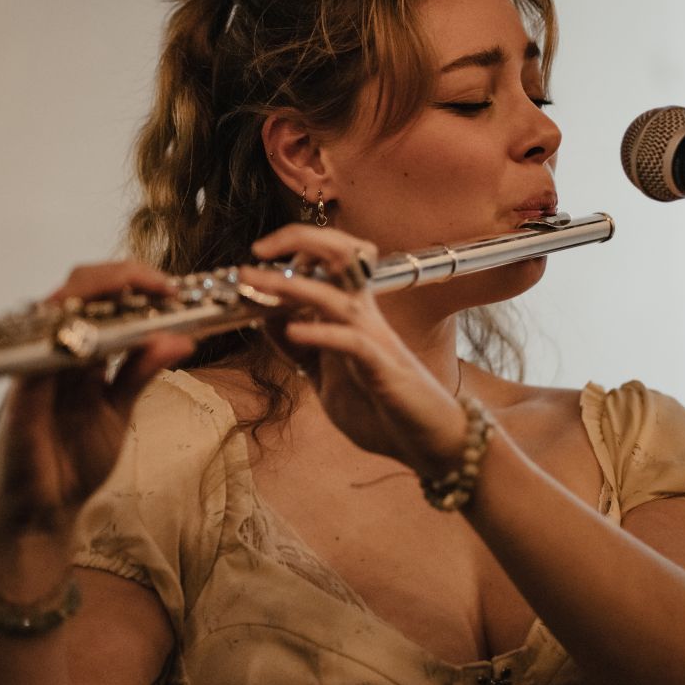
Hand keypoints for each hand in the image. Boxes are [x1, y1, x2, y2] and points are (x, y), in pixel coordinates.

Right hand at [0, 260, 193, 596]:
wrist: (43, 512)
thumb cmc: (73, 461)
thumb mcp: (119, 411)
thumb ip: (141, 373)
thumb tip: (182, 338)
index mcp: (79, 352)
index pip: (102, 298)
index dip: (136, 283)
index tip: (175, 289)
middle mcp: (53, 349)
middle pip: (80, 288)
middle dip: (124, 277)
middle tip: (166, 287)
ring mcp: (33, 365)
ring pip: (59, 307)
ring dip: (102, 294)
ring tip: (144, 295)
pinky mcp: (20, 390)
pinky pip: (42, 351)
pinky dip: (72, 336)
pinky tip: (103, 334)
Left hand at [245, 224, 467, 478]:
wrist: (426, 442)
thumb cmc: (380, 408)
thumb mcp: (326, 376)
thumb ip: (299, 350)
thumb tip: (266, 322)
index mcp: (352, 314)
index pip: (330, 259)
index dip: (295, 247)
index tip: (258, 254)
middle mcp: (365, 317)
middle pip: (342, 255)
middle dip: (299, 242)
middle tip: (259, 250)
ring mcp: (375, 340)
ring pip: (338, 296)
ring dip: (294, 288)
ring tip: (258, 284)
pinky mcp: (383, 370)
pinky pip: (352, 342)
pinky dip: (321, 333)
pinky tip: (293, 332)